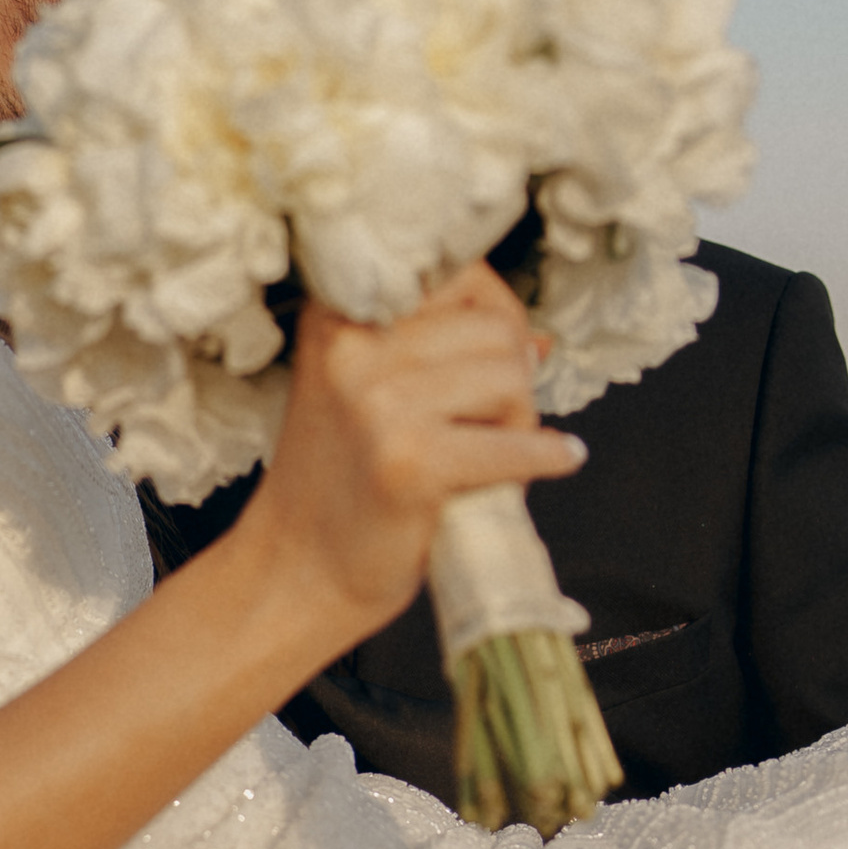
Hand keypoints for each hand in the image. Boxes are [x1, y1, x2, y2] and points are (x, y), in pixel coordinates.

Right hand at [247, 260, 586, 640]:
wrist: (296, 574)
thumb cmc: (340, 486)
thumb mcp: (366, 393)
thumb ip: (438, 353)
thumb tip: (536, 340)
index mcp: (337, 315)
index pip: (461, 274)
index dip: (496, 318)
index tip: (496, 358)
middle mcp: (351, 347)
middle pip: (495, 326)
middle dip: (511, 375)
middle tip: (487, 425)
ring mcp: (378, 404)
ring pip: (510, 375)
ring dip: (519, 419)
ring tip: (488, 454)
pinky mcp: (409, 463)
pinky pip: (515, 445)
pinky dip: (546, 457)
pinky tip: (551, 463)